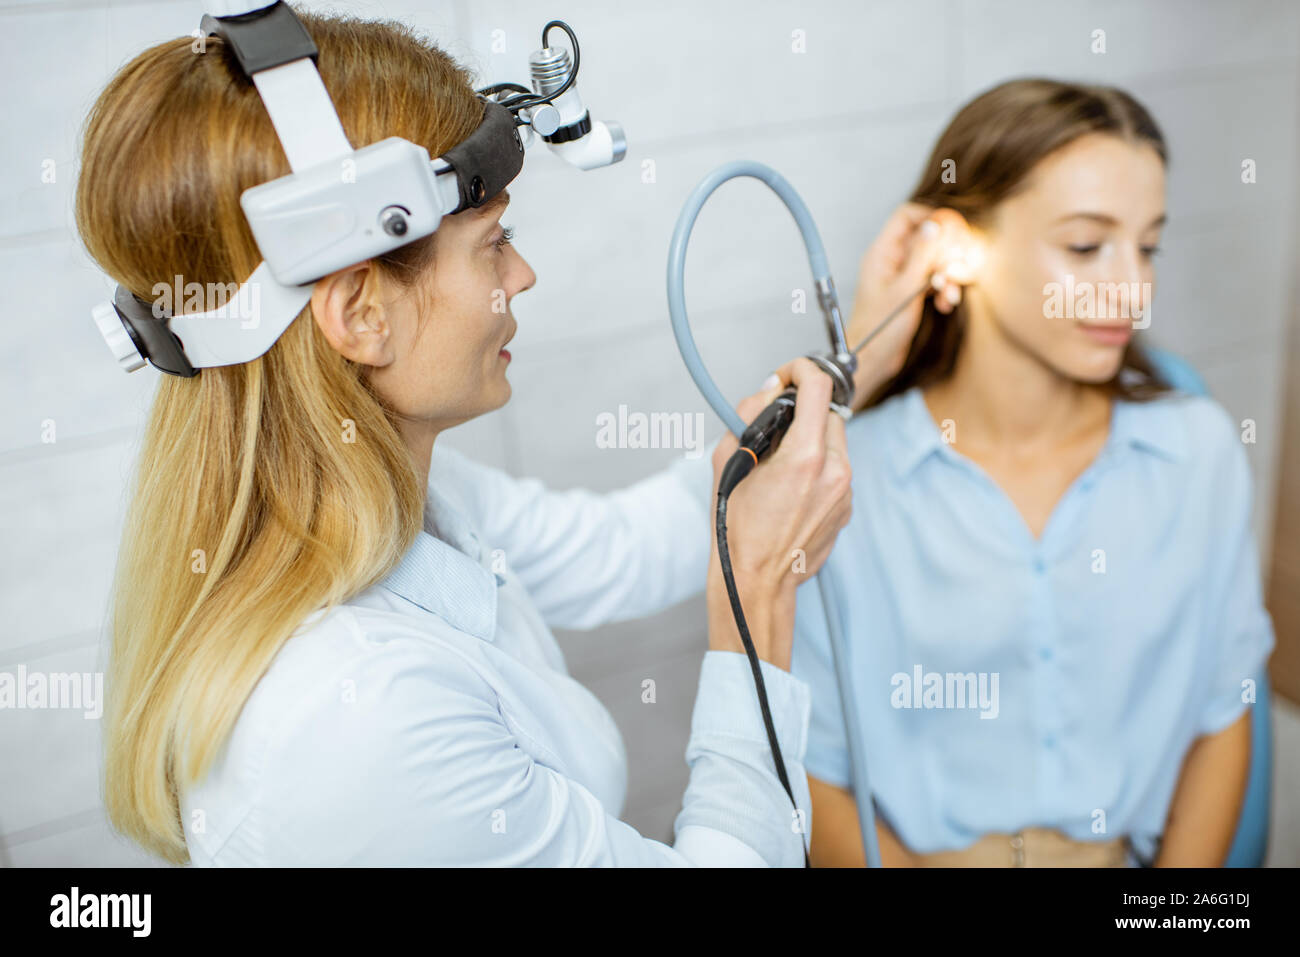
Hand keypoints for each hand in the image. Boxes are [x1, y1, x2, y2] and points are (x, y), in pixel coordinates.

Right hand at [705, 357, 852, 670]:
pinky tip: (791, 489)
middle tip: (776, 426)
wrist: (757, 579)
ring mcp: (845, 491)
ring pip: (835, 443)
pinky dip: (818, 468)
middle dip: (804, 412)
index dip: (801, 369)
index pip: (818, 387)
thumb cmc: (737, 528)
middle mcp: (835, 471)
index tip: (789, 373)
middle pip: (829, 413)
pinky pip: (837, 471)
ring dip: (812, 441)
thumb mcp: (729, 460)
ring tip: (780, 465)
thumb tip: (768, 389)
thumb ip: (750, 415)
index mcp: (806, 456)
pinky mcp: (847, 507)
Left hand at [846, 204, 976, 409]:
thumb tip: (934, 225)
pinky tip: (945, 305)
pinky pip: (932, 280)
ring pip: (933, 261)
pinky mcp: (909, 292)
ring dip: (948, 275)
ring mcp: (901, 276)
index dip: (931, 216)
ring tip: (949, 294)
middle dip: (946, 253)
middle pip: (926, 238)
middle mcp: (891, 261)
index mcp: (882, 253)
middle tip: (957, 267)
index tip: (953, 228)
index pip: (906, 216)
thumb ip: (922, 256)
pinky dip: (943, 289)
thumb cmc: (879, 329)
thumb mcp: (905, 290)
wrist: (873, 359)